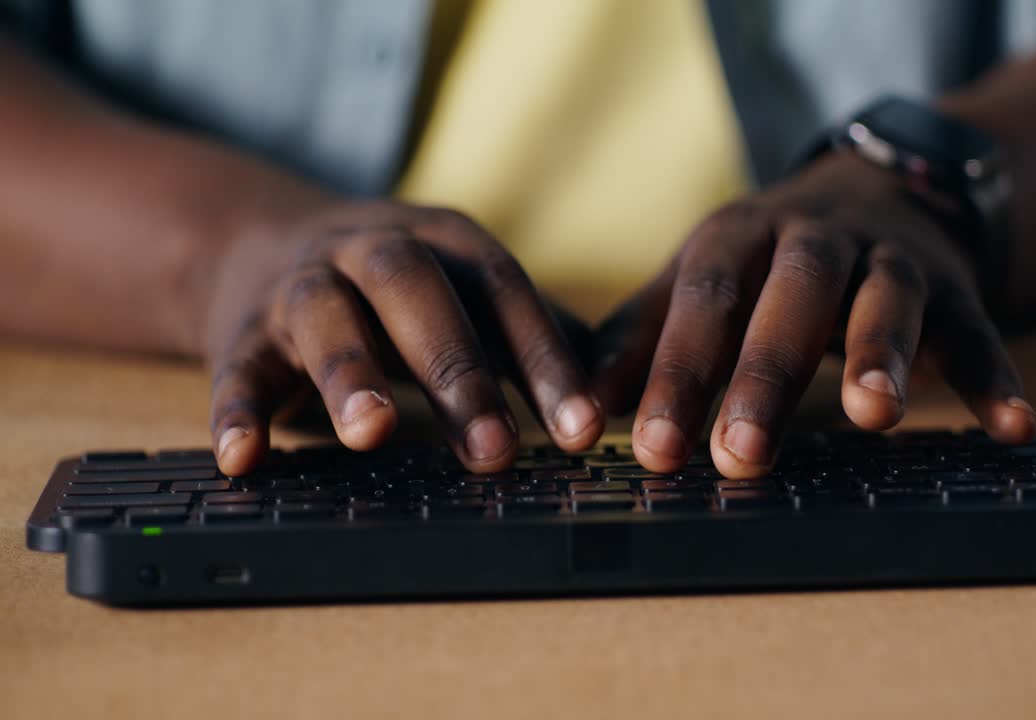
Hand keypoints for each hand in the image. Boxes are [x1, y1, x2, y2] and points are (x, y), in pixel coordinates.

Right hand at [202, 200, 603, 475]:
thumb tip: (620, 390)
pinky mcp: (242, 331)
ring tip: (373, 433)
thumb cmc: (400, 290)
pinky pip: (236, 368)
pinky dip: (236, 411)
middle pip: (413, 291)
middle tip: (493, 451)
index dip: (544, 360)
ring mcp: (302, 286)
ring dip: (350, 373)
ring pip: (324, 316)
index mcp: (444, 242)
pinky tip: (245, 459)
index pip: (504, 291)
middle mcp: (371, 250)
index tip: (582, 432)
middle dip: (456, 368)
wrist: (262, 241)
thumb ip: (534, 333)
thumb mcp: (467, 291)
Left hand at [592, 152, 1035, 478]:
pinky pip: (982, 332)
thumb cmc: (762, 263)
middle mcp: (817, 239)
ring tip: (873, 416)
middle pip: (794, 294)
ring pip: (888, 298)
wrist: (872, 196)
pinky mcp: (956, 293)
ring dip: (882, 353)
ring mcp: (892, 261)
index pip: (705, 298)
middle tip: (741, 454)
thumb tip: (577, 418)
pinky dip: (996, 377)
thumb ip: (641, 342)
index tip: (654, 449)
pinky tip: (1011, 427)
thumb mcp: (698, 281)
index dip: (678, 371)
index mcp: (741, 235)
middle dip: (766, 372)